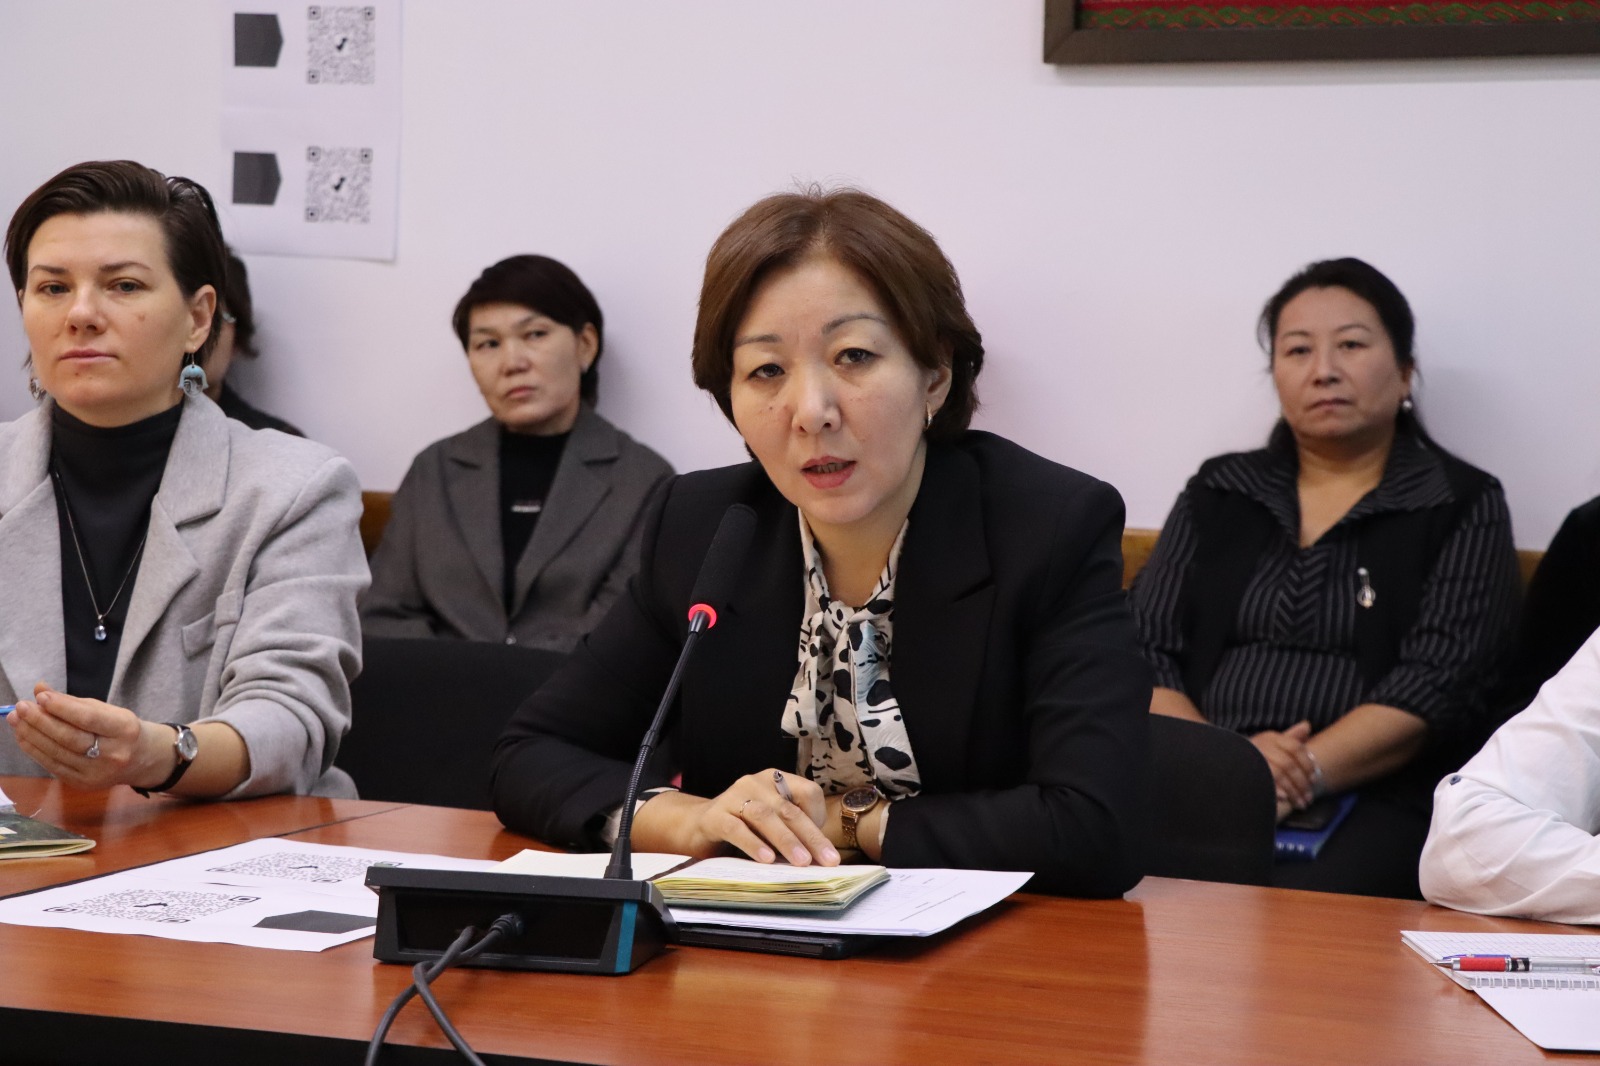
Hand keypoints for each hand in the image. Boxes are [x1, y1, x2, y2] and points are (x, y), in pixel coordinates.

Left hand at [6, 683, 172, 790]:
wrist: (141, 759)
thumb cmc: (120, 730)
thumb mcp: (106, 710)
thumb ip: (72, 702)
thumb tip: (40, 690)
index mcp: (124, 730)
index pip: (89, 718)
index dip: (62, 707)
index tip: (41, 696)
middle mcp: (113, 754)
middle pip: (70, 738)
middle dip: (41, 721)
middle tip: (21, 707)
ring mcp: (97, 773)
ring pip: (57, 753)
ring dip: (32, 735)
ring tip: (17, 719)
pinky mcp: (83, 783)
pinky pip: (53, 766)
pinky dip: (35, 750)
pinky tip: (24, 737)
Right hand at [630, 770, 839, 866]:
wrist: (697, 826)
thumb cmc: (744, 827)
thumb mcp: (772, 825)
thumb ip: (793, 831)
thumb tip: (823, 856)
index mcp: (776, 780)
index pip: (808, 792)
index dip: (819, 817)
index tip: (825, 847)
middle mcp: (756, 783)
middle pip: (789, 809)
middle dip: (810, 836)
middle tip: (827, 860)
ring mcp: (734, 797)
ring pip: (765, 817)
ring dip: (786, 840)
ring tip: (801, 861)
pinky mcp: (715, 816)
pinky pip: (736, 829)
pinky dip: (753, 844)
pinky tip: (766, 859)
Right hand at [1250, 721, 1315, 814]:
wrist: (1225, 766)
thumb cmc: (1253, 756)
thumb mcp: (1271, 744)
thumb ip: (1290, 738)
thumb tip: (1307, 725)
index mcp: (1270, 737)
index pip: (1295, 748)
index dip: (1307, 764)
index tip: (1315, 779)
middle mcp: (1261, 745)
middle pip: (1289, 764)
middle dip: (1302, 783)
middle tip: (1309, 798)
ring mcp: (1252, 757)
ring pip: (1280, 774)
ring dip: (1293, 791)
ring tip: (1300, 803)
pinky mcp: (1246, 772)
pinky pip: (1266, 781)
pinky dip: (1277, 790)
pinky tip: (1284, 799)